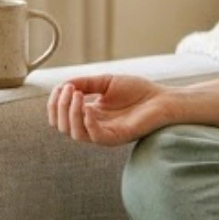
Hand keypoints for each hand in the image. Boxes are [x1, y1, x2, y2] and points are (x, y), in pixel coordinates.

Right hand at [48, 74, 171, 146]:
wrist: (163, 98)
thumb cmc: (138, 91)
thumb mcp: (106, 82)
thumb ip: (85, 83)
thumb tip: (63, 85)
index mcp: (89, 114)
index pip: (60, 116)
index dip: (55, 103)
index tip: (61, 87)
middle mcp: (94, 126)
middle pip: (63, 127)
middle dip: (60, 107)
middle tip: (69, 89)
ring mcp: (105, 133)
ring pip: (75, 134)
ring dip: (71, 113)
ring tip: (77, 95)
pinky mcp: (117, 137)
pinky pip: (95, 136)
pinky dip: (87, 123)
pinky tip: (89, 108)